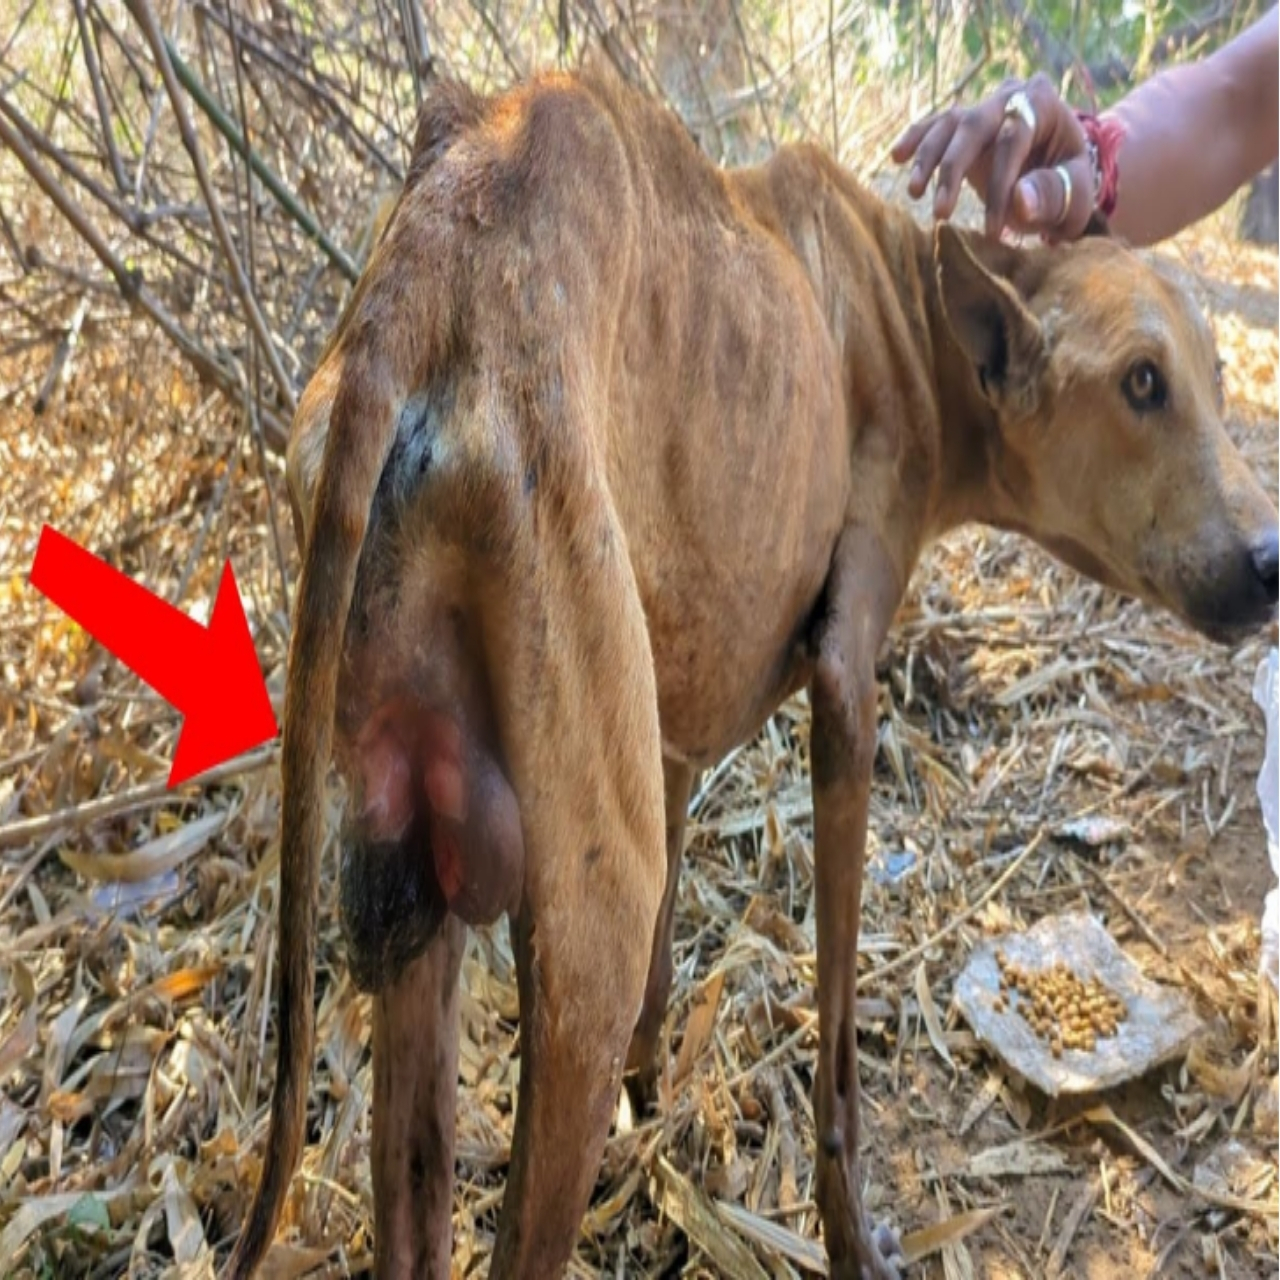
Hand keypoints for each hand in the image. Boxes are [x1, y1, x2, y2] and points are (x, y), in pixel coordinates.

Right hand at [891, 74, 1096, 240]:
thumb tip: (1020, 201)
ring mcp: (983, 108)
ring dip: (928, 160)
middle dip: (954, 170)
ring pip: (948, 125)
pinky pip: (935, 126)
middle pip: (974, 125)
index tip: (993, 231)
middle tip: (941, 213)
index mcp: (1043, 102)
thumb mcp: (1076, 193)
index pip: (1014, 139)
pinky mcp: (963, 124)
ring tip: (913, 194)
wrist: (1062, 172)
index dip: (1001, 185)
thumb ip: (1054, 194)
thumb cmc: (1070, 184)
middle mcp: (1010, 96)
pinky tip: (896, 157)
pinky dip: (915, 140)